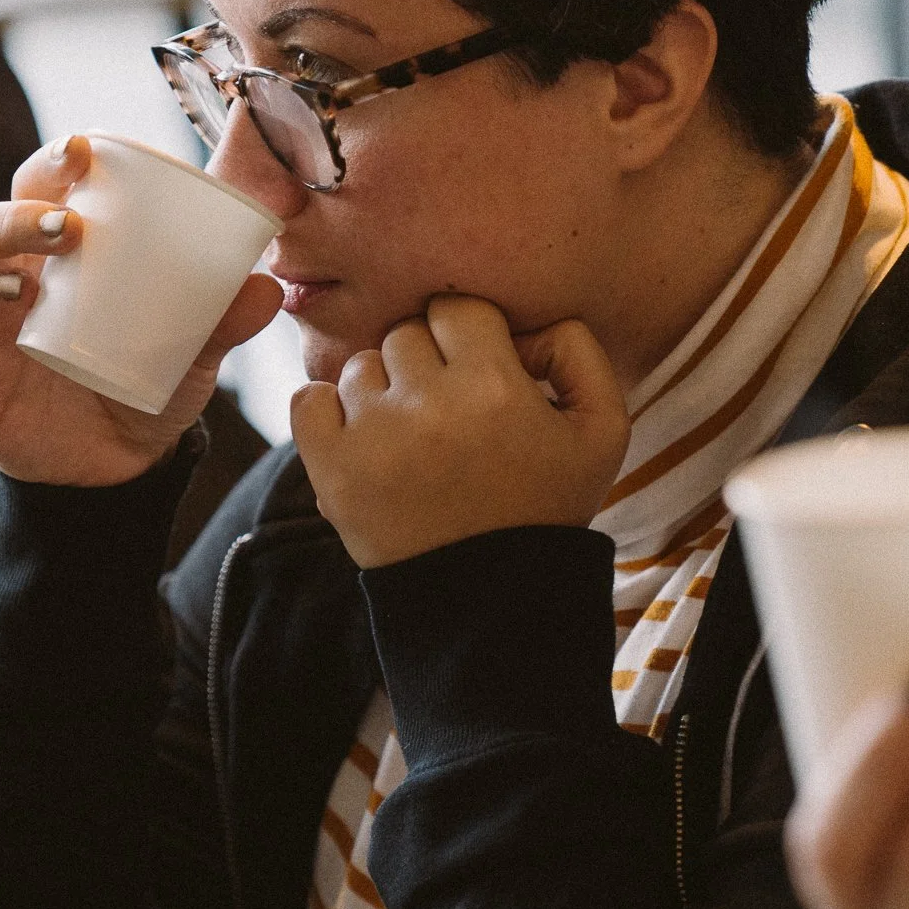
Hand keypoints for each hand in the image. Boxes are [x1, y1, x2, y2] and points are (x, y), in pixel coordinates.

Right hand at [0, 135, 284, 486]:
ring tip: (4, 287)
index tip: (84, 150)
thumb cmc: (147, 374)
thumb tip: (266, 287)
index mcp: (55, 251)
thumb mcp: (193, 349)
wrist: (121, 463)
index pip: (39, 184)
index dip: (52, 160)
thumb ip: (223, 319)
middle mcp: (2, 280)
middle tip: (63, 228)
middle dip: (11, 217)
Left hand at [290, 294, 628, 568]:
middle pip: (405, 334)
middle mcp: (429, 405)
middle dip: (425, 365)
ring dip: (381, 392)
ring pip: (359, 366)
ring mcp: (373, 438)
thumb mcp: (602, 430)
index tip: (476, 373)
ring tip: (412, 439)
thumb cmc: (546, 508)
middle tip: (447, 414)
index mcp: (494, 386)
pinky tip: (364, 439)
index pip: (456, 307)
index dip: (467, 335)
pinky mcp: (332, 470)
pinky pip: (307, 399)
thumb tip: (525, 324)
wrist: (492, 600)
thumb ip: (578, 351)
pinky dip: (327, 411)